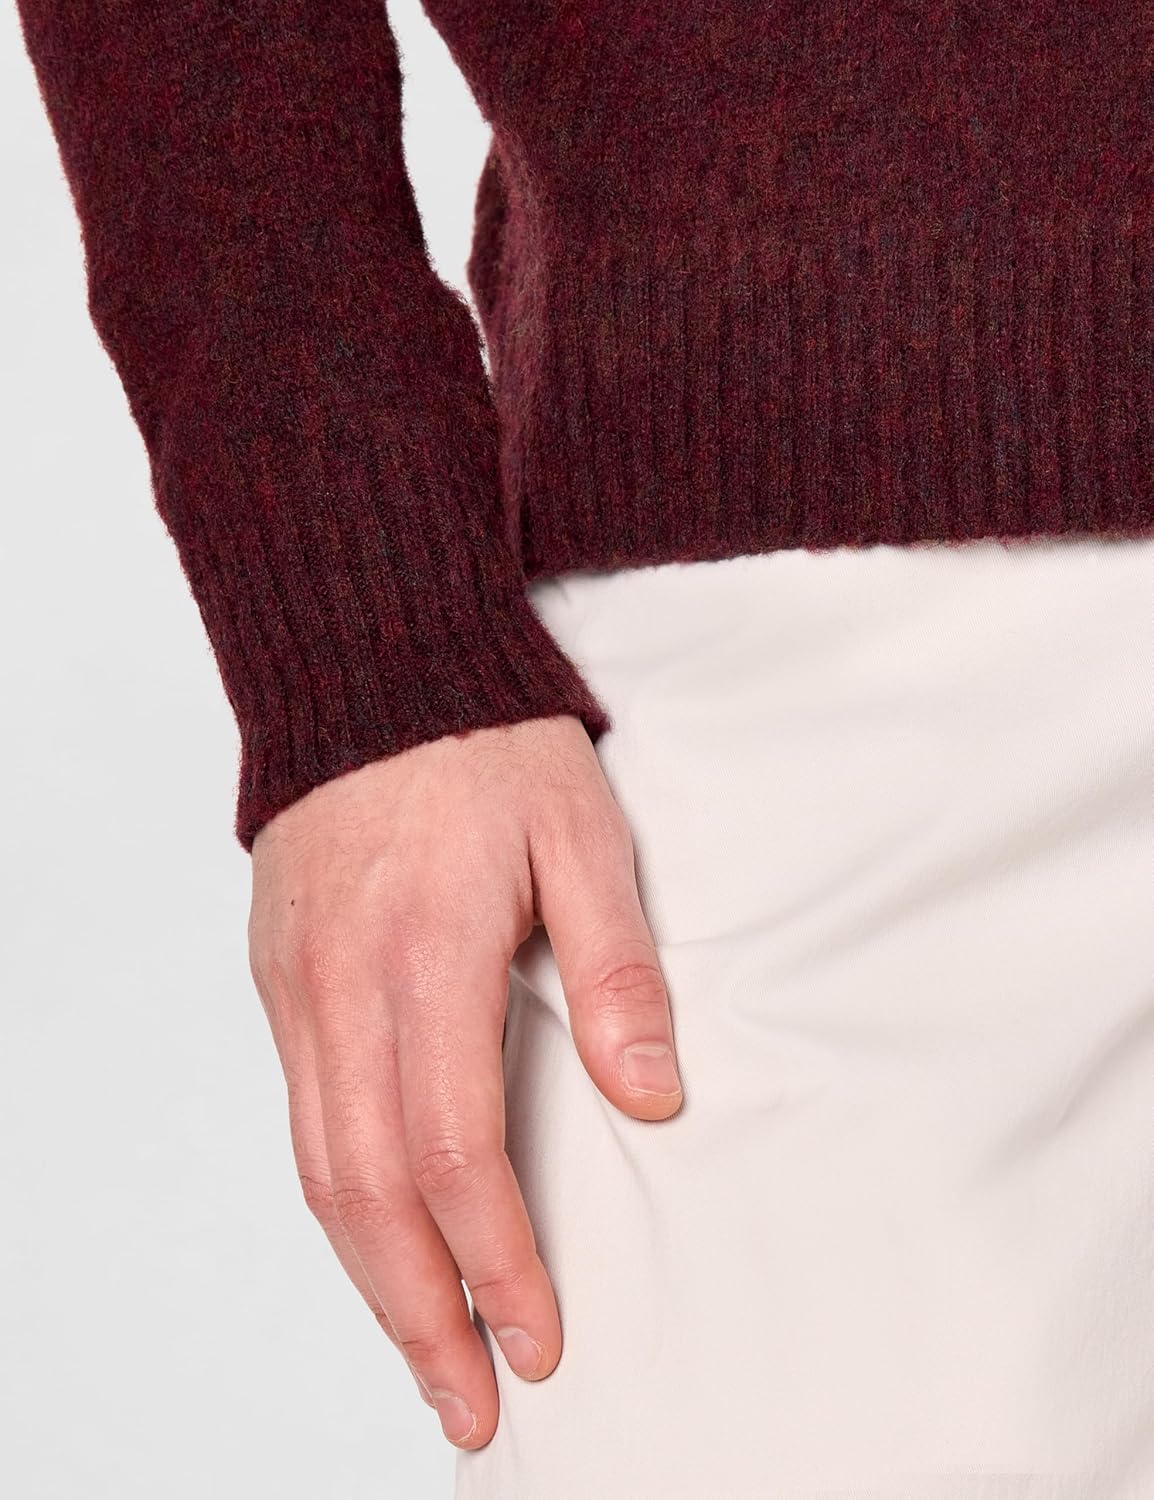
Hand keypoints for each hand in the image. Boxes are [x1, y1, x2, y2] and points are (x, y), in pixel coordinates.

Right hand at [247, 713, 681, 1448]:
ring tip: (424, 1353)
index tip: (539, 1340)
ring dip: (370, 1277)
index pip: (455, 1150)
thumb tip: (654, 1099)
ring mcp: (297, 984)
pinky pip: (300, 1115)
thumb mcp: (583, 834)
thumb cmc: (488, 744)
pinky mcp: (279, 976)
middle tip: (470, 1405)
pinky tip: (377, 1237)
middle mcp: (343, 985)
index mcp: (427, 953)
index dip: (497, 1261)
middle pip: (368, 1193)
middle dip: (420, 1315)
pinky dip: (337, 1200)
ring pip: (319, 1169)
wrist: (371, 664)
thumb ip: (617, 971)